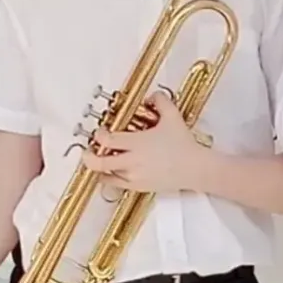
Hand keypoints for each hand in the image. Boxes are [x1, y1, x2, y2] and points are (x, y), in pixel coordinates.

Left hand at [82, 92, 206, 193]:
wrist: (195, 168)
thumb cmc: (183, 145)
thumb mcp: (173, 116)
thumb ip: (160, 101)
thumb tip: (152, 96)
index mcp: (137, 143)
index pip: (107, 140)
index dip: (98, 135)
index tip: (100, 131)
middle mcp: (132, 162)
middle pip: (99, 162)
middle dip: (88, 156)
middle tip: (87, 150)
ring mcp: (134, 177)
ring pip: (105, 175)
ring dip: (99, 167)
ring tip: (99, 159)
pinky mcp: (138, 187)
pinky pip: (115, 185)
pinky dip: (108, 178)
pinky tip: (110, 172)